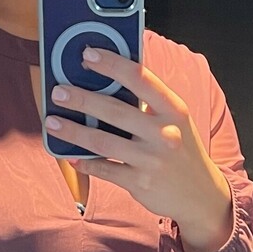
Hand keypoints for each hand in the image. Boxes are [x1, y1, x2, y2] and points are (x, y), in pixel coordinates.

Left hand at [45, 47, 235, 251]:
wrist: (201, 195)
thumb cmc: (181, 149)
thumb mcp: (175, 120)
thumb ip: (149, 101)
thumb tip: (110, 78)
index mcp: (174, 109)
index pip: (140, 78)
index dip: (112, 64)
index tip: (87, 55)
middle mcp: (165, 133)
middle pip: (115, 110)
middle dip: (82, 99)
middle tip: (58, 91)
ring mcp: (152, 160)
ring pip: (103, 142)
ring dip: (73, 130)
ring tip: (51, 122)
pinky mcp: (141, 183)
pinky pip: (104, 169)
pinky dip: (84, 162)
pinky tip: (70, 154)